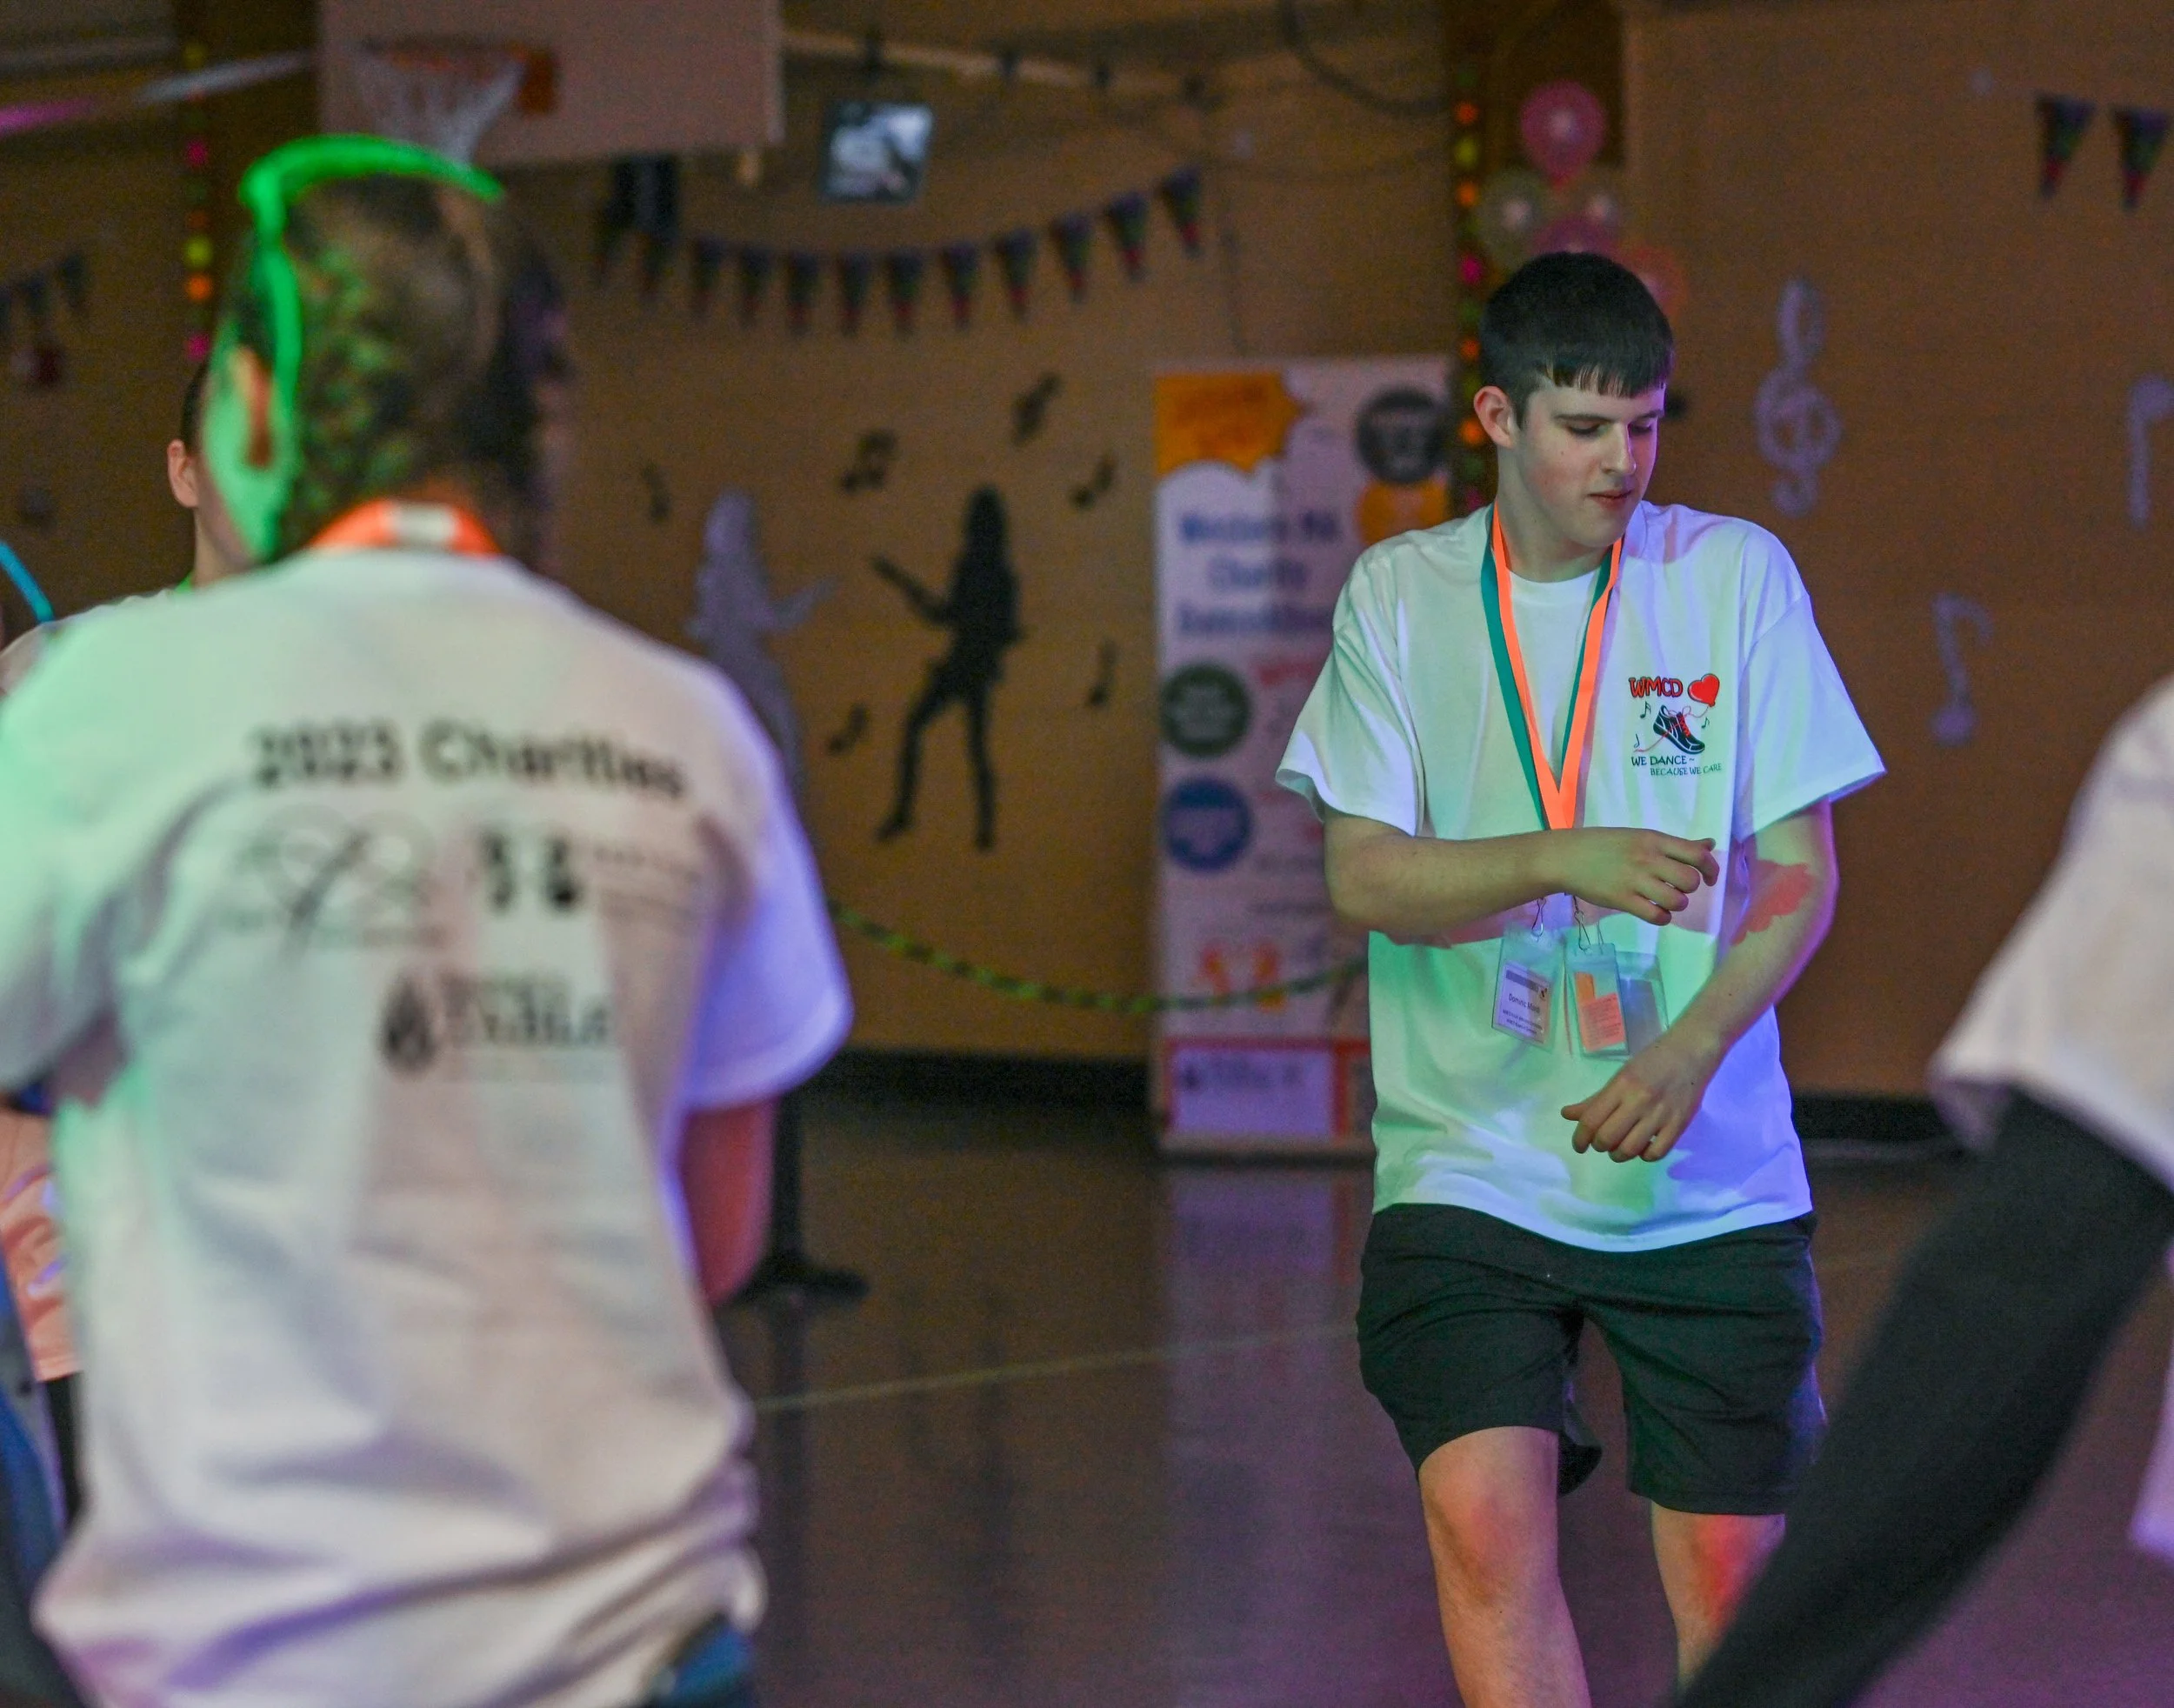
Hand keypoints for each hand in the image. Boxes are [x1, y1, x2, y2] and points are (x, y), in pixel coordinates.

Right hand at [1546, 829, 1718, 925]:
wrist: (1566, 857)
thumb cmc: (1603, 845)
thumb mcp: (1640, 837)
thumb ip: (1675, 845)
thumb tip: (1710, 844)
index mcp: (1654, 840)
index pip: (1697, 855)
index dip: (1711, 869)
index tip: (1708, 878)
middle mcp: (1648, 859)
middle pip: (1690, 881)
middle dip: (1690, 889)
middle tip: (1677, 888)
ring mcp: (1635, 880)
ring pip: (1677, 900)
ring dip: (1676, 904)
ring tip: (1665, 901)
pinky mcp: (1622, 900)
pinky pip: (1656, 916)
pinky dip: (1662, 917)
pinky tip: (1654, 911)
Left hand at [1561, 1030, 1721, 1162]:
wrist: (1692, 1050)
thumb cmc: (1653, 1060)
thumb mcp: (1621, 1075)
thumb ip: (1596, 1099)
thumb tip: (1567, 1115)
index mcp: (1621, 1085)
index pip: (1592, 1120)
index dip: (1580, 1138)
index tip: (1579, 1146)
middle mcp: (1639, 1100)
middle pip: (1608, 1138)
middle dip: (1599, 1146)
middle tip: (1602, 1143)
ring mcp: (1661, 1114)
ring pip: (1631, 1149)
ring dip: (1620, 1154)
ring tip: (1620, 1147)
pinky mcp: (1680, 1124)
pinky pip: (1657, 1153)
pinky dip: (1645, 1156)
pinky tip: (1643, 1147)